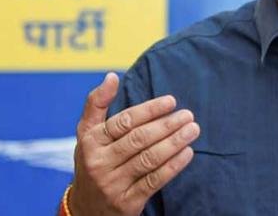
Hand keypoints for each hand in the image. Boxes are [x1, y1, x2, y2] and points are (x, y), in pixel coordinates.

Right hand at [70, 72, 199, 214]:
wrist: (85, 209)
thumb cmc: (93, 161)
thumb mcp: (86, 134)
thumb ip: (96, 104)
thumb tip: (111, 76)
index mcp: (89, 142)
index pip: (123, 122)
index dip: (149, 110)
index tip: (171, 101)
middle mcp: (99, 163)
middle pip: (139, 139)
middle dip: (166, 125)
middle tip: (188, 115)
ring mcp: (112, 184)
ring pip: (149, 159)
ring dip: (174, 142)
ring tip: (193, 130)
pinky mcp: (126, 203)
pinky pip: (154, 181)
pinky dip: (173, 166)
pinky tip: (188, 153)